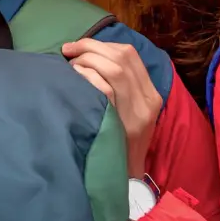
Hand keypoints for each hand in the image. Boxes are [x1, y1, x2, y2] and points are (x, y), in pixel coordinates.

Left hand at [62, 38, 162, 178]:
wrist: (126, 176)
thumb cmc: (121, 140)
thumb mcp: (130, 111)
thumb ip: (119, 85)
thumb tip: (90, 56)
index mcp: (151, 94)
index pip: (130, 54)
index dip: (102, 44)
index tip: (82, 46)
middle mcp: (147, 100)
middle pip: (120, 56)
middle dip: (90, 47)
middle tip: (68, 50)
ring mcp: (136, 113)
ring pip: (113, 68)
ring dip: (86, 60)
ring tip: (70, 65)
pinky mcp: (121, 124)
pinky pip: (103, 89)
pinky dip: (86, 77)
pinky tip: (74, 79)